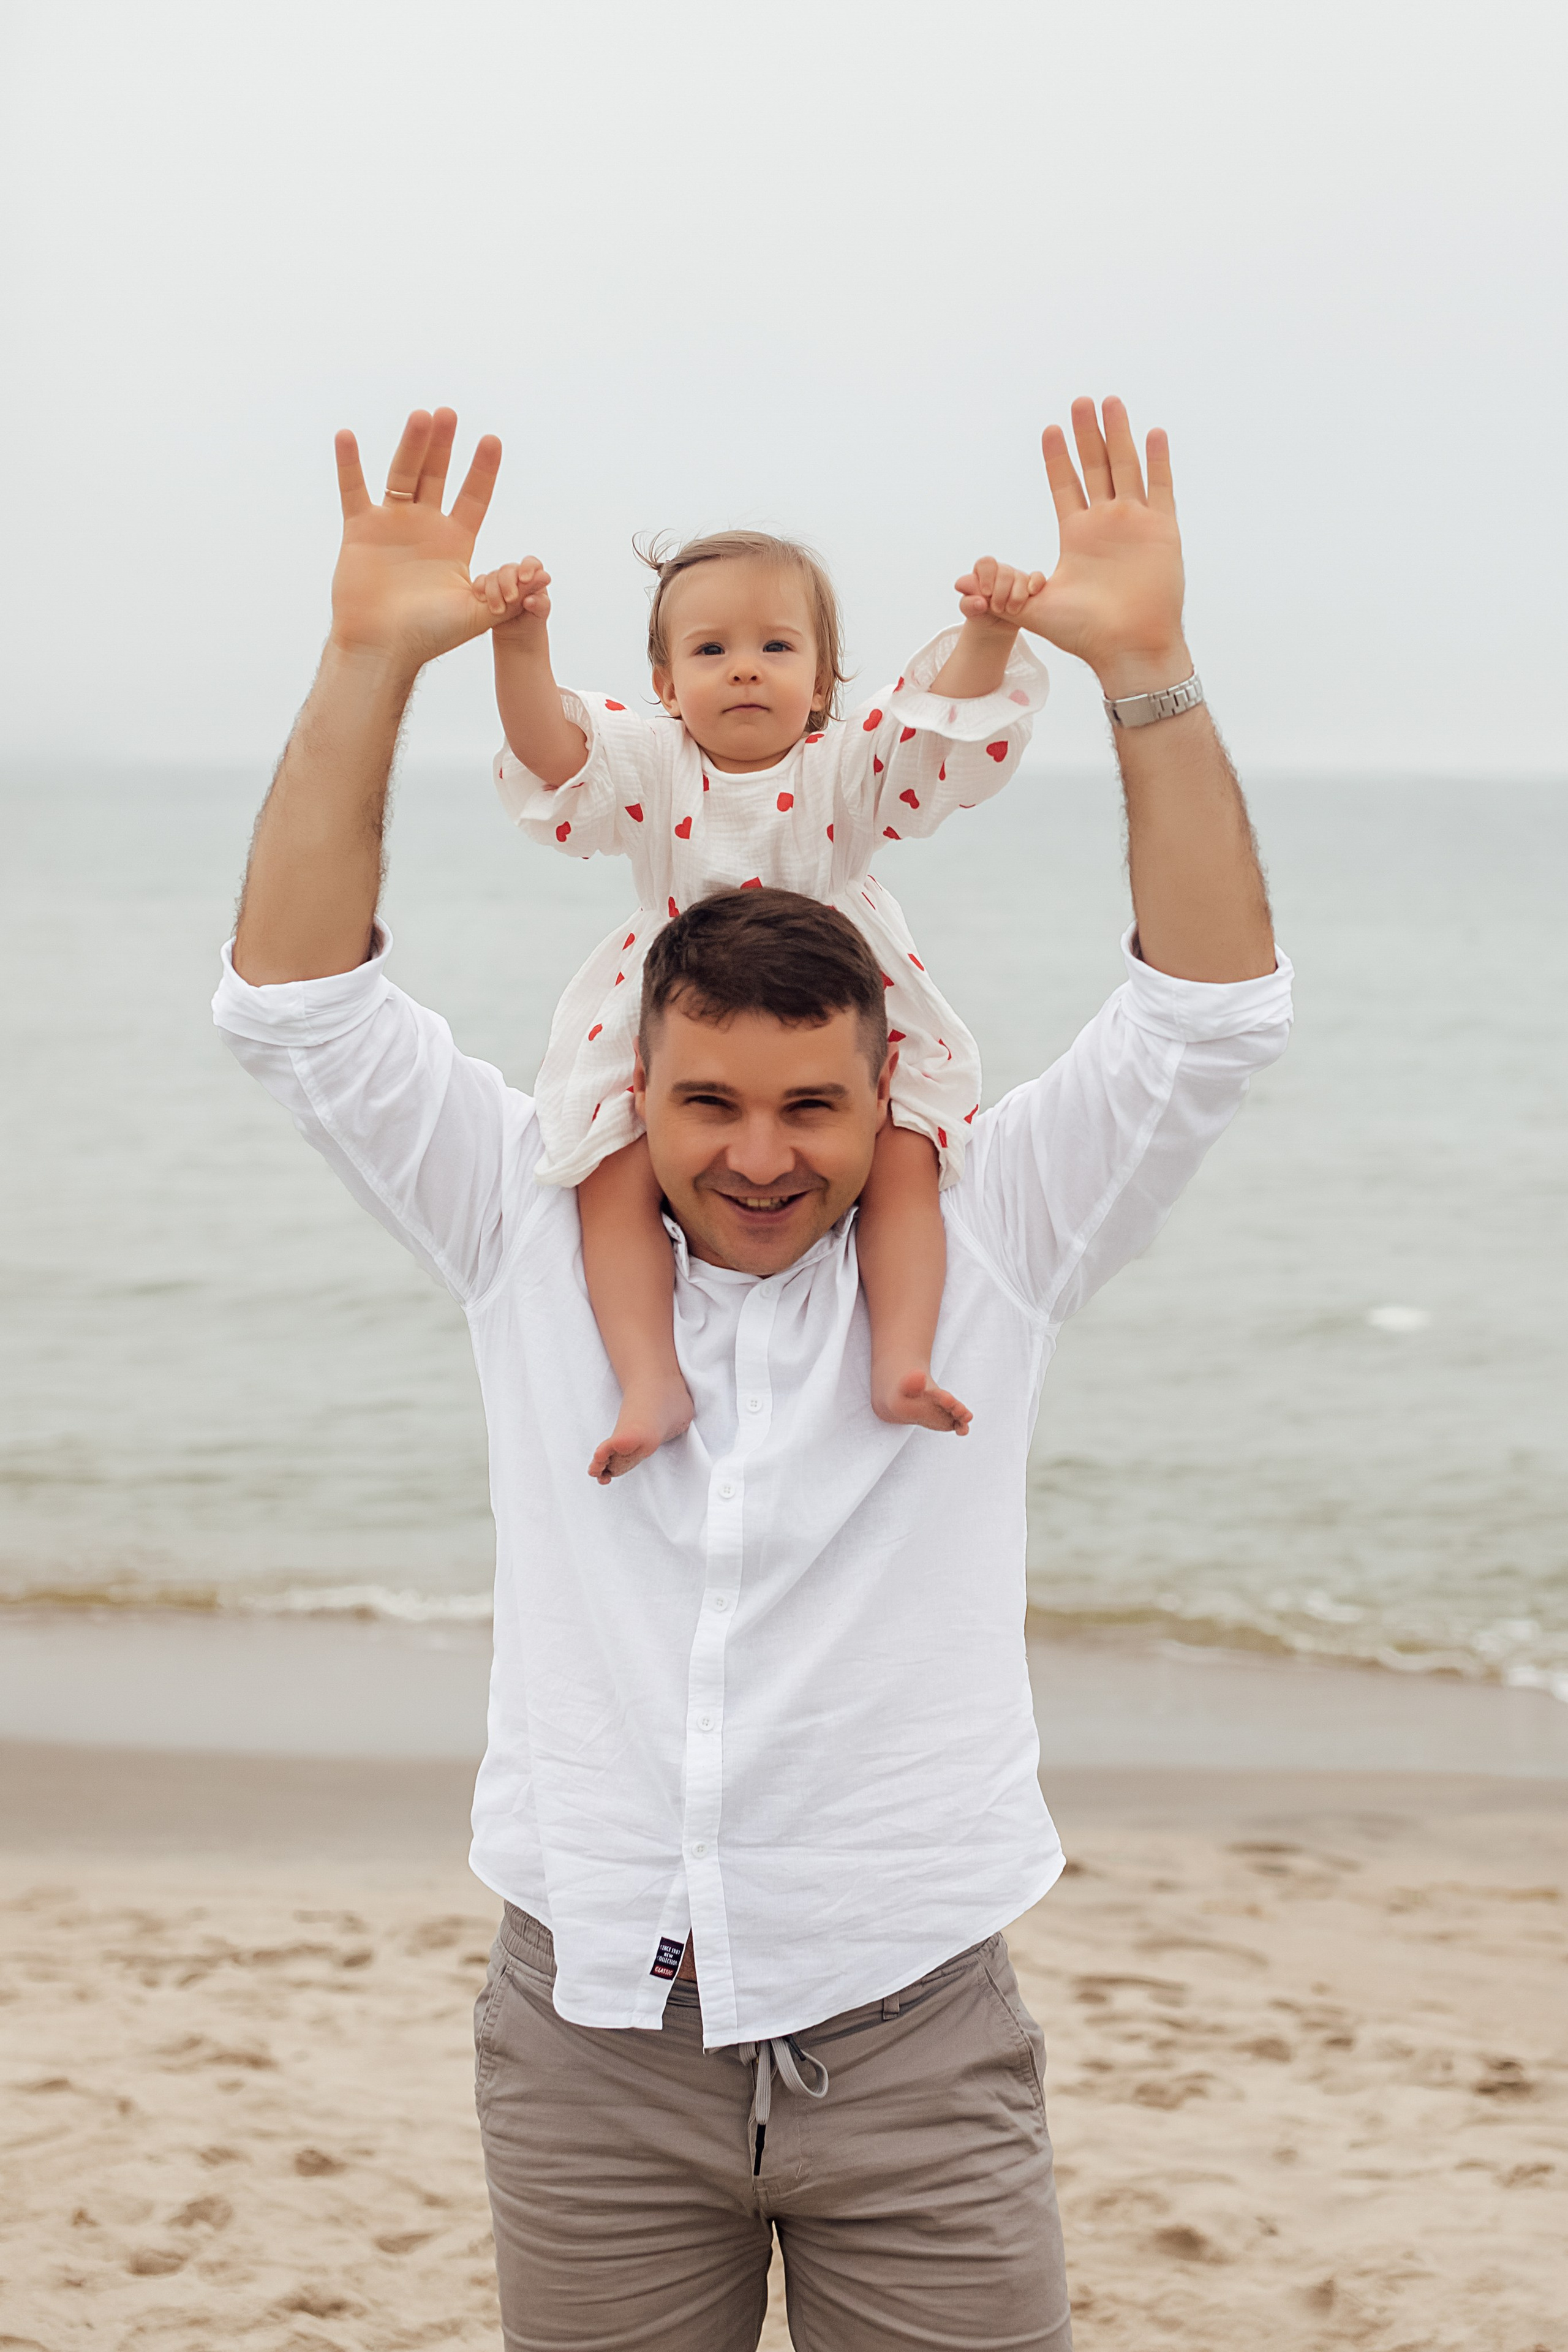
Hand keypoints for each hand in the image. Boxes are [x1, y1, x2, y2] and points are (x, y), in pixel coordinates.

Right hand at [329, 408, 503, 670]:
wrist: (385, 649)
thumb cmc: (430, 636)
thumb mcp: (479, 614)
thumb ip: (511, 593)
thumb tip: (544, 574)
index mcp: (454, 542)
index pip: (473, 496)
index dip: (482, 470)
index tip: (492, 440)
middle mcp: (424, 527)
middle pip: (436, 475)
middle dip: (443, 445)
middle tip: (449, 413)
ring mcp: (392, 525)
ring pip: (402, 474)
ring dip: (410, 445)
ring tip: (421, 416)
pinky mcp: (361, 530)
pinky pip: (353, 490)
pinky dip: (349, 464)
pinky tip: (346, 436)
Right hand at [474, 557, 552, 643]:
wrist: (518, 634)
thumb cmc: (533, 620)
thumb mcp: (541, 613)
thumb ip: (540, 603)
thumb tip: (530, 600)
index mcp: (533, 577)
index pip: (531, 563)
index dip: (528, 567)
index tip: (525, 579)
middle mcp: (516, 576)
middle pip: (508, 569)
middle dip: (508, 583)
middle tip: (511, 599)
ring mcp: (500, 582)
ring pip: (493, 576)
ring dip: (494, 592)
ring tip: (499, 611)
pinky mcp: (486, 589)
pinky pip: (479, 583)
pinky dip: (480, 590)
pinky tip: (483, 601)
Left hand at [954, 557, 1046, 631]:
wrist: (993, 626)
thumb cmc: (979, 613)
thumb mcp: (969, 610)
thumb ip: (968, 604)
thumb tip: (980, 602)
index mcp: (984, 571)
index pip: (986, 563)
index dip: (987, 576)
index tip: (986, 593)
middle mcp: (1001, 571)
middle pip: (1005, 572)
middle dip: (1001, 592)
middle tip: (997, 608)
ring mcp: (1017, 577)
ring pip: (1021, 577)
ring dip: (1016, 596)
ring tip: (1011, 611)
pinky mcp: (1030, 586)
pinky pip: (1037, 578)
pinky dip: (1036, 583)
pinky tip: (1031, 593)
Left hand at [1011, 398, 1189, 698]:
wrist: (1127, 648)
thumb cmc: (1086, 634)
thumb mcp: (1036, 609)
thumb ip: (1004, 594)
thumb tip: (966, 589)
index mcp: (1077, 536)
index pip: (1065, 486)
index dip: (1058, 458)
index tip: (1050, 429)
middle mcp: (1106, 524)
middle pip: (1096, 467)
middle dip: (1087, 434)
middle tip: (1080, 401)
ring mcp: (1135, 524)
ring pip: (1126, 468)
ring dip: (1119, 434)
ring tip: (1111, 402)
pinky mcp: (1162, 531)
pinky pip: (1160, 487)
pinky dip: (1158, 460)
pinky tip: (1153, 433)